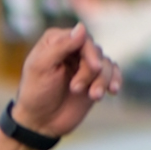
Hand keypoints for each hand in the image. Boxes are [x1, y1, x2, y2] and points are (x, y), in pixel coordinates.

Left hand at [12, 23, 120, 140]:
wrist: (40, 122)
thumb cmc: (35, 94)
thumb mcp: (41, 68)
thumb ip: (60, 46)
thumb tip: (81, 27)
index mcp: (57, 41)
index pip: (82, 37)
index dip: (90, 52)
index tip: (94, 68)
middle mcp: (73, 49)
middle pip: (96, 51)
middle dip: (91, 71)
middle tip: (76, 89)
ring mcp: (84, 64)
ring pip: (106, 63)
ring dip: (102, 81)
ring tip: (94, 96)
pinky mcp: (94, 79)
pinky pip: (112, 72)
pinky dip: (115, 80)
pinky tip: (113, 90)